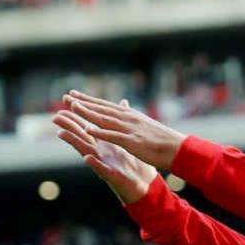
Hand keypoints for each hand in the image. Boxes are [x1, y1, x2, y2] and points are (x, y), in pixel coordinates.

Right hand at [53, 104, 157, 204]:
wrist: (145, 184)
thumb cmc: (133, 164)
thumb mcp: (125, 142)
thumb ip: (119, 126)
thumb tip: (122, 103)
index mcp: (104, 143)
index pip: (88, 126)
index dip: (78, 114)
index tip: (67, 102)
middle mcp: (100, 153)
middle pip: (82, 137)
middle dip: (69, 126)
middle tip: (55, 116)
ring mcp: (104, 164)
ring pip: (86, 151)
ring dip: (74, 142)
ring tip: (61, 133)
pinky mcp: (112, 175)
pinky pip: (102, 169)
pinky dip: (95, 164)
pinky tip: (87, 158)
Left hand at [61, 90, 186, 169]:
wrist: (179, 149)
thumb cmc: (164, 140)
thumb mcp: (146, 125)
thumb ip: (133, 118)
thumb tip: (126, 109)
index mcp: (131, 116)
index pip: (106, 106)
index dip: (89, 100)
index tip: (75, 95)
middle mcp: (129, 119)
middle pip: (102, 109)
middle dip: (83, 103)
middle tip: (66, 97)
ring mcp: (130, 130)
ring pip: (105, 119)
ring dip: (88, 113)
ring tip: (73, 107)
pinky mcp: (133, 142)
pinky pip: (113, 136)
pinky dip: (100, 132)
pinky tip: (88, 129)